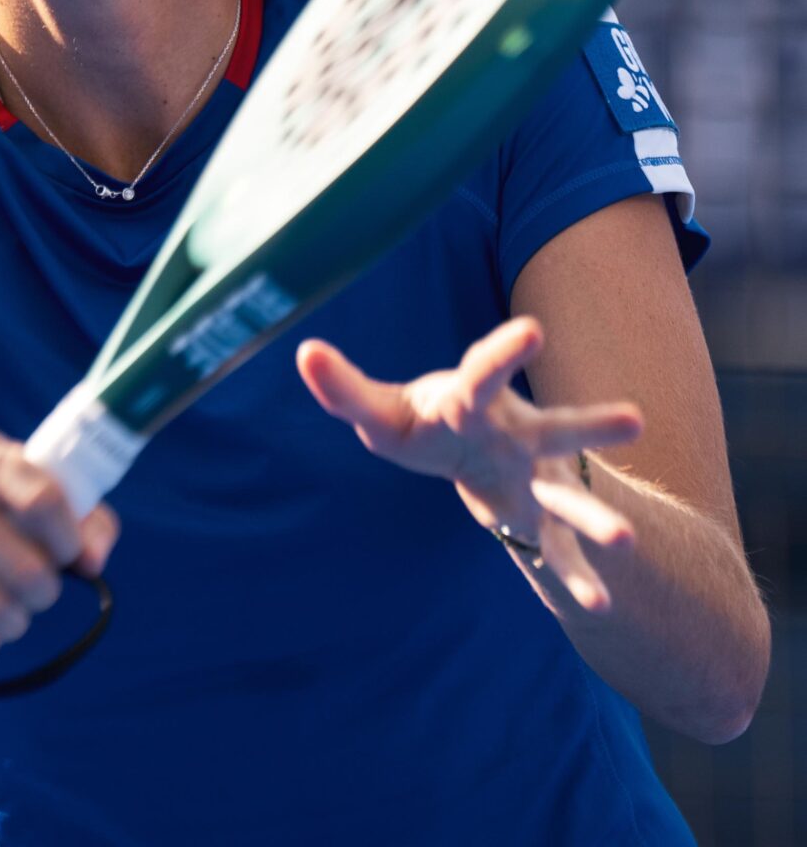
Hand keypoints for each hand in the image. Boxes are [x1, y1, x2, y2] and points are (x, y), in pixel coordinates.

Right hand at [0, 421, 119, 670]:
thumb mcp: (22, 499)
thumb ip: (81, 518)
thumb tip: (93, 560)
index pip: (43, 499)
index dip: (69, 539)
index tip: (70, 556)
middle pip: (24, 564)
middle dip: (43, 592)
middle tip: (38, 594)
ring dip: (13, 622)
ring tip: (11, 617)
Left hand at [296, 317, 641, 612]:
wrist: (472, 450)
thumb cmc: (422, 421)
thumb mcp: (381, 411)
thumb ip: (344, 388)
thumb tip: (305, 352)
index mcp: (471, 404)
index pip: (483, 374)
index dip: (503, 352)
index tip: (533, 330)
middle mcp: (515, 436)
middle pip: (551, 431)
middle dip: (588, 426)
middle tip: (634, 420)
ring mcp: (534, 479)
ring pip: (570, 496)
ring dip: (596, 517)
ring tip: (627, 542)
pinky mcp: (540, 520)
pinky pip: (559, 552)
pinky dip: (575, 578)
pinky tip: (598, 608)